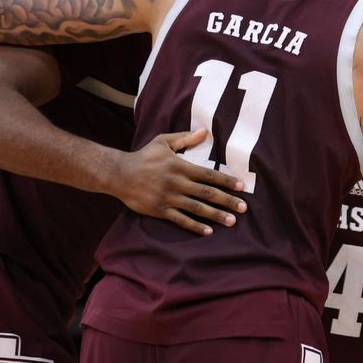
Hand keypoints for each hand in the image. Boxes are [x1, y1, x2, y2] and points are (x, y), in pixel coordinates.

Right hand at [107, 129, 246, 235]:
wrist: (118, 174)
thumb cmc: (144, 156)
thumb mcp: (163, 141)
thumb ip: (185, 138)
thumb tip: (205, 131)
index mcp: (180, 166)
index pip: (209, 174)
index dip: (227, 181)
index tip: (241, 187)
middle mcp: (176, 183)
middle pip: (207, 193)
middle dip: (227, 201)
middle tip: (244, 208)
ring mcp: (168, 198)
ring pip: (197, 208)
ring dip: (216, 215)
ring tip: (232, 221)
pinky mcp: (159, 210)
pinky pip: (180, 220)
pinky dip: (195, 226)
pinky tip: (208, 231)